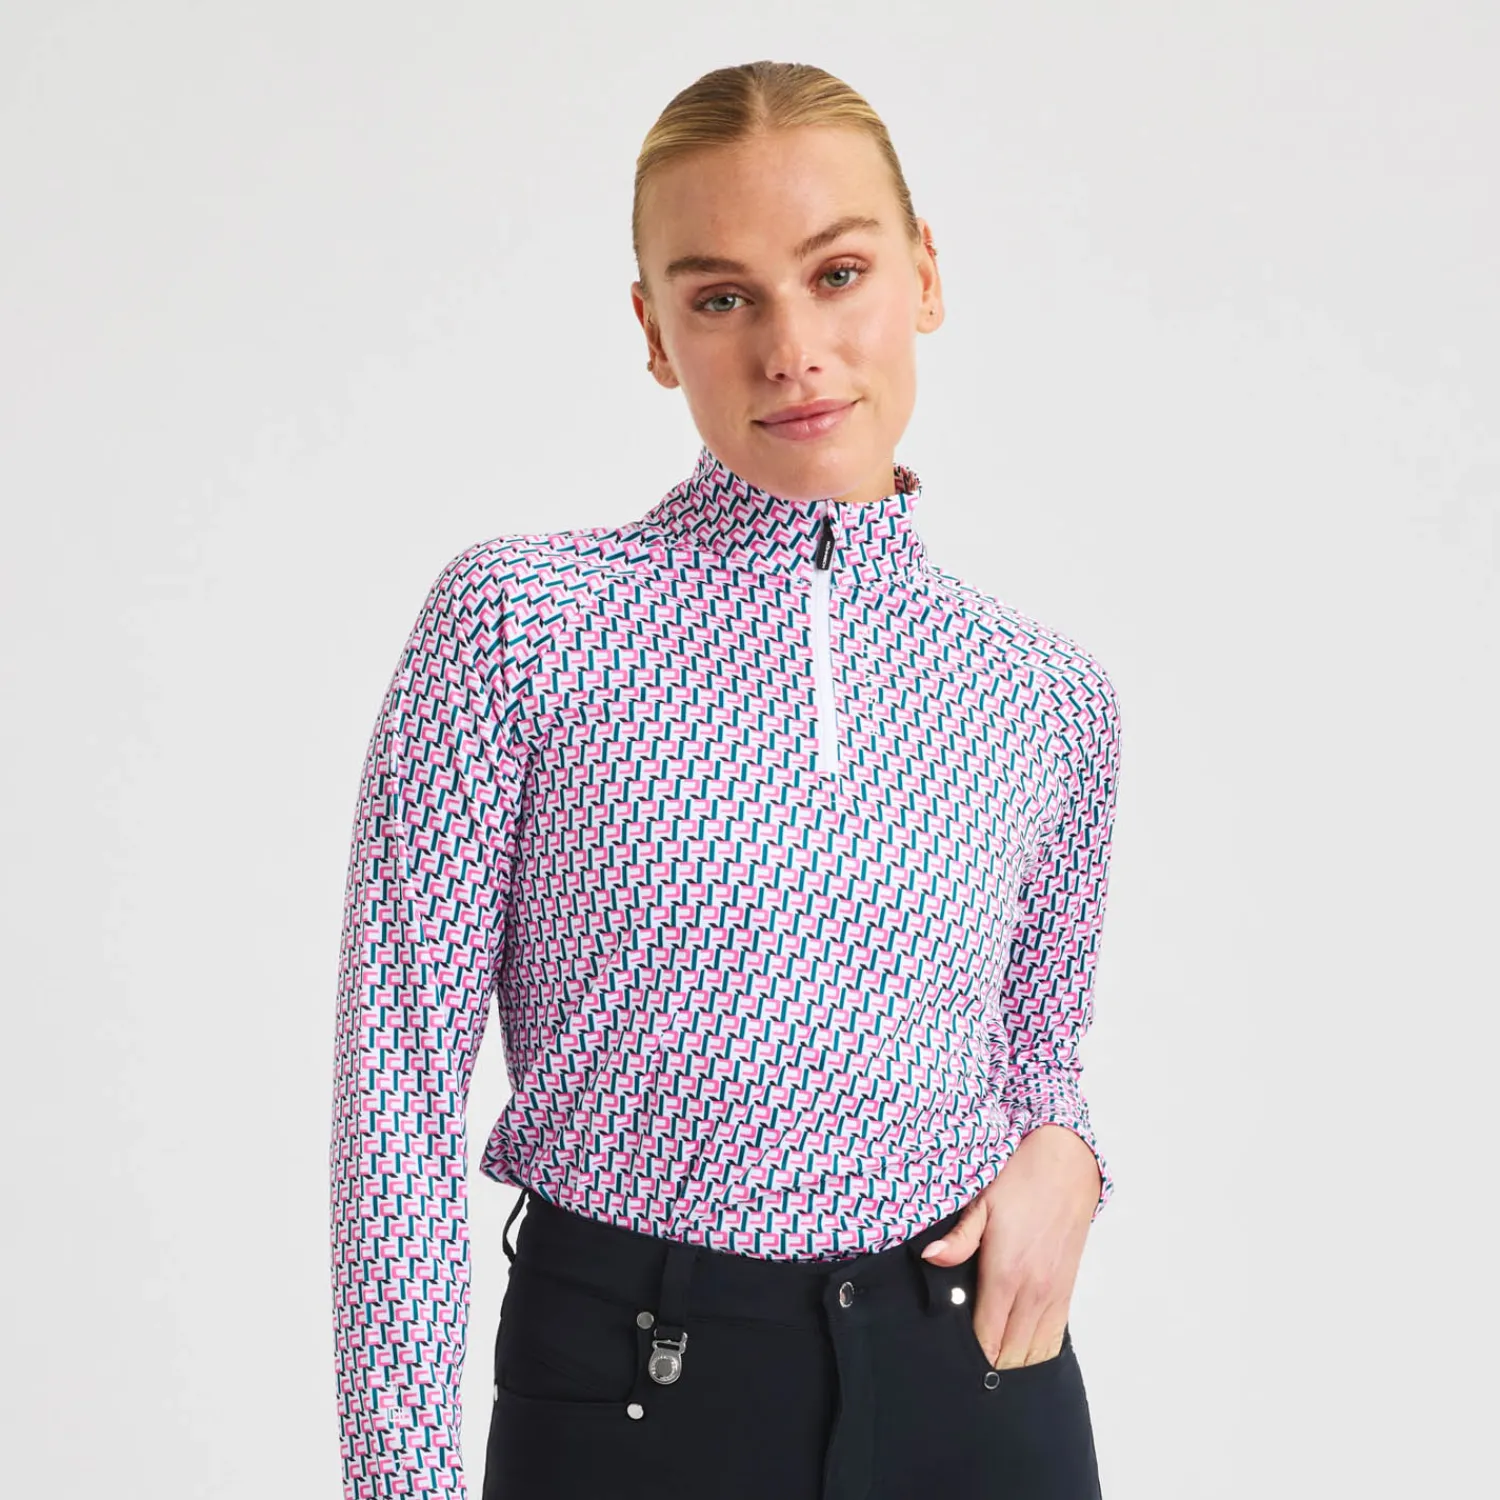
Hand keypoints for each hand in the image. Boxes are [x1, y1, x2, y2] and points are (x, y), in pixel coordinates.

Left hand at [921, 1125, 1098, 1367]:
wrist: (1065, 1165)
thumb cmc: (1018, 1179)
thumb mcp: (981, 1201)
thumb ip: (958, 1238)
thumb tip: (931, 1258)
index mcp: (1007, 1273)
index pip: (987, 1338)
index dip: (968, 1354)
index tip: (949, 1355)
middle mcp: (1034, 1291)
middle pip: (1011, 1354)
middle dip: (987, 1363)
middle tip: (963, 1359)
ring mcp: (1054, 1294)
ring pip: (1035, 1353)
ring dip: (1012, 1360)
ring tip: (988, 1355)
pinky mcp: (1066, 1291)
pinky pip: (1054, 1338)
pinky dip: (1036, 1349)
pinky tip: (1017, 1344)